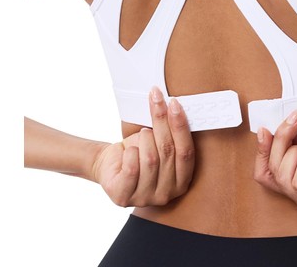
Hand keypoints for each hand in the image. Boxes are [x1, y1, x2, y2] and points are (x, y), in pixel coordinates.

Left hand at [91, 87, 194, 206]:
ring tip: (141, 133)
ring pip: (150, 159)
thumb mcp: (159, 142)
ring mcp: (146, 198)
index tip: (174, 102)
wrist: (110, 164)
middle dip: (161, 121)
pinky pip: (132, 169)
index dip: (180, 126)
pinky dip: (130, 152)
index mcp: (182, 180)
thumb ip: (171, 133)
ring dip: (144, 138)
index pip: (186, 151)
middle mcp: (167, 194)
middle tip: (156, 99)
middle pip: (168, 151)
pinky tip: (128, 150)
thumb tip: (175, 105)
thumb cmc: (140, 151)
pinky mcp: (124, 197)